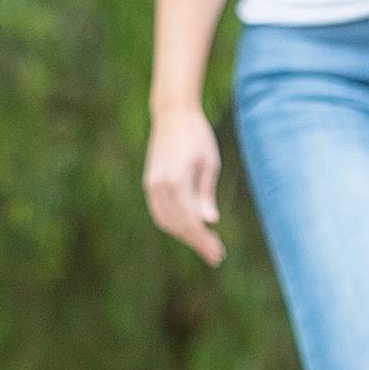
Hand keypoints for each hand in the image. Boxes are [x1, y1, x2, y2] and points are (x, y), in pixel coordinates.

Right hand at [143, 102, 227, 267]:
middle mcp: (159, 185)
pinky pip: (160, 212)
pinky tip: (189, 229)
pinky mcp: (150, 183)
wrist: (172, 114)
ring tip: (205, 244)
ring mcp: (151, 185)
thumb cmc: (197, 135)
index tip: (218, 256)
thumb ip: (206, 194)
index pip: (191, 221)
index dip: (204, 241)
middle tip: (216, 255)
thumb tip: (209, 221)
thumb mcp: (210, 164)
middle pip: (178, 225)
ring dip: (184, 235)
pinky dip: (174, 224)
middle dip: (197, 242)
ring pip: (166, 221)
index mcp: (176, 180)